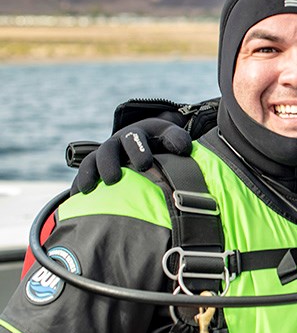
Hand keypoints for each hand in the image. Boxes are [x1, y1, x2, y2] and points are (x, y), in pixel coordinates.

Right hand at [72, 118, 192, 193]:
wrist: (145, 142)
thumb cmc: (162, 142)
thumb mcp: (171, 136)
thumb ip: (178, 139)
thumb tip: (183, 149)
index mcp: (136, 134)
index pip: (134, 137)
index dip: (137, 149)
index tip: (144, 164)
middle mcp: (116, 143)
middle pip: (108, 149)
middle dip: (109, 163)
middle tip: (114, 178)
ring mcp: (104, 155)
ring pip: (91, 161)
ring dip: (88, 173)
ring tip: (90, 189)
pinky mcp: (95, 168)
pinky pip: (82, 174)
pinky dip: (78, 184)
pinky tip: (77, 198)